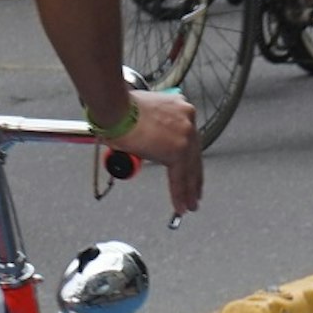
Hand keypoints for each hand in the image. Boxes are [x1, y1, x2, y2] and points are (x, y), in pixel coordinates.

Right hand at [111, 88, 204, 218]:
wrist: (116, 107)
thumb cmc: (122, 108)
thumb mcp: (147, 111)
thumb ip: (156, 126)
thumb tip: (150, 141)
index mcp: (181, 108)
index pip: (190, 139)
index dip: (191, 157)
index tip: (193, 169)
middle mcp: (188, 120)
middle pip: (195, 155)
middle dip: (195, 177)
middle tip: (196, 193)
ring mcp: (185, 135)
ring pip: (190, 169)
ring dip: (190, 189)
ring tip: (189, 205)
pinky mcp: (177, 151)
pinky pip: (180, 177)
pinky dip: (180, 193)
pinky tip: (181, 205)